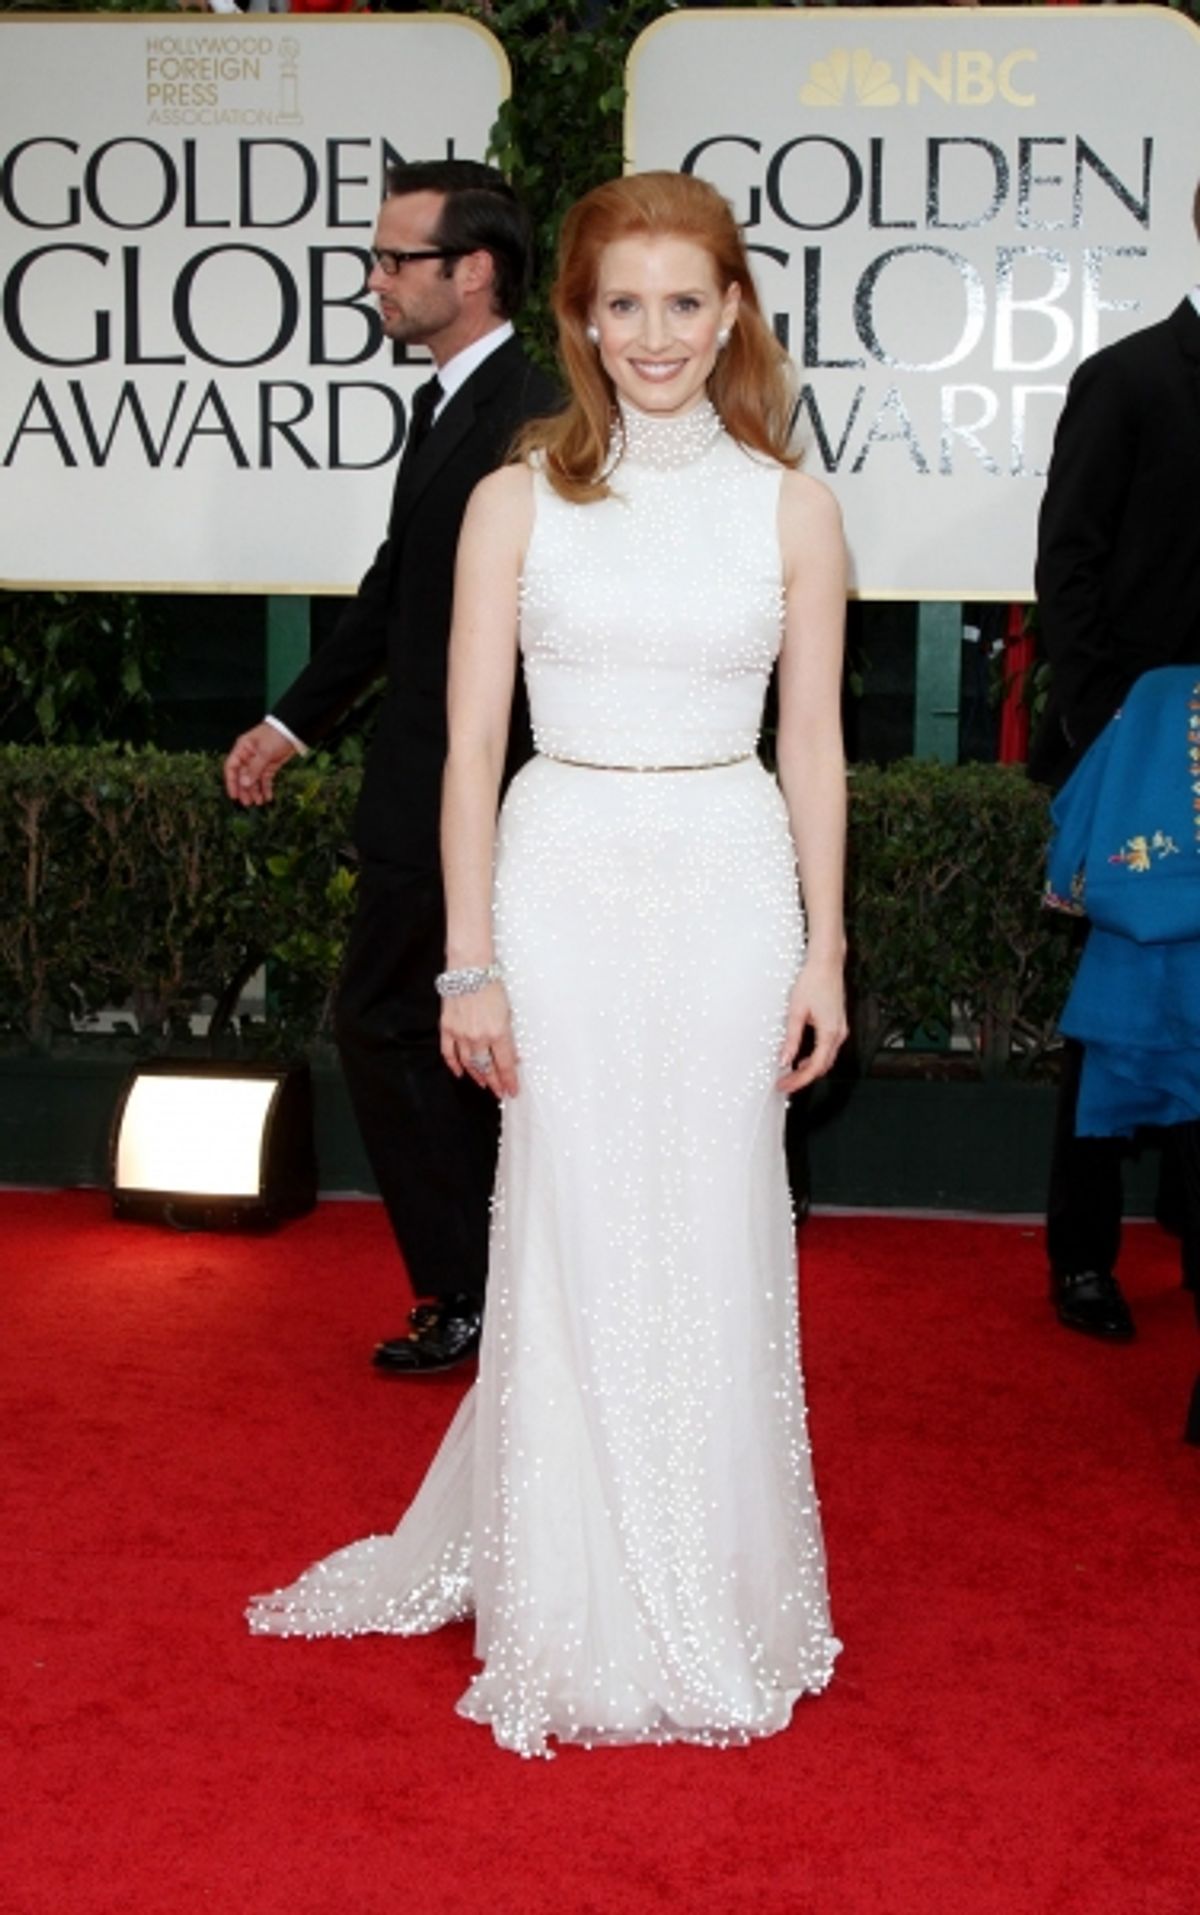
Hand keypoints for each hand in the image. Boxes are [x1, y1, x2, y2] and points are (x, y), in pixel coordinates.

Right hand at [223, 723, 297, 806]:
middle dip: (245, 790)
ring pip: (254, 780)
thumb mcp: (264, 752)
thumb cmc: (276, 735)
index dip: (231, 782)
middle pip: (242, 776)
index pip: (231, 767)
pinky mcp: (270, 766)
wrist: (294, 730)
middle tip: (248, 803)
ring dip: (255, 791)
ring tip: (259, 802)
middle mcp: (248, 757)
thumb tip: (244, 783)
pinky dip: (266, 788)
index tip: (234, 795)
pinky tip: (268, 797)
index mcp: (242, 749)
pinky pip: (265, 780)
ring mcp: (259, 762)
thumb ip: (254, 768)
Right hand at [440, 981, 519, 1098]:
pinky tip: (460, 1072)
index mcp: (498, 1032)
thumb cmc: (491, 985)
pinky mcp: (447, 1028)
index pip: (505, 1065)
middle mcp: (479, 1037)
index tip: (512, 1091)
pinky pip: (448, 1053)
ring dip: (477, 1075)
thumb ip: (508, 1037)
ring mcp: (461, 1034)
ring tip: (484, 1083)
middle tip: (499, 1092)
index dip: (509, 1081)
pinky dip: (454, 1065)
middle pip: (487, 1068)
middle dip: (495, 1082)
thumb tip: (512, 1056)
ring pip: (468, 1063)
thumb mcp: (508, 1012)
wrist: (470, 968)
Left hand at [777, 957, 846, 1093]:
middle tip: (784, 1084)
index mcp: (830, 1032)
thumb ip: (792, 1039)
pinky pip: (828, 1049)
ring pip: (826, 1059)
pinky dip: (815, 1058)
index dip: (799, 1080)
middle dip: (803, 1078)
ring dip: (810, 1069)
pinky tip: (802, 1059)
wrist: (826, 964)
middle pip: (823, 1067)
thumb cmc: (813, 981)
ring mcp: (840, 1029)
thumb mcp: (796, 1012)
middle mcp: (839, 1033)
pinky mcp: (838, 1024)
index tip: (785, 1086)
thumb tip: (785, 1059)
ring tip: (790, 1074)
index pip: (815, 1067)